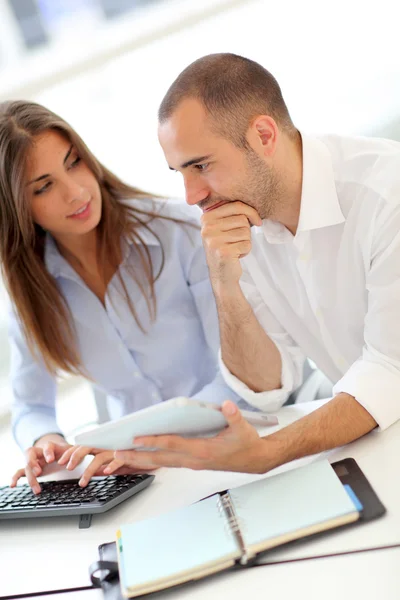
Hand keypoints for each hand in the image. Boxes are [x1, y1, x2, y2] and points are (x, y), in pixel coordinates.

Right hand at [10, 437, 71, 493]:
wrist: (60, 451)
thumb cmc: (67, 452)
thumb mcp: (72, 451)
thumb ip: (76, 454)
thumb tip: (82, 462)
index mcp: (51, 446)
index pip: (47, 446)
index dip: (48, 452)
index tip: (50, 460)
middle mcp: (39, 452)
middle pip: (31, 454)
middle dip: (33, 463)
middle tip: (39, 472)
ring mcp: (34, 460)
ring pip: (26, 465)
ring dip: (30, 477)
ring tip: (37, 489)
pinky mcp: (30, 468)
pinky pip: (20, 472)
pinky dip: (16, 478)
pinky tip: (13, 485)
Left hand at [58, 445, 157, 486]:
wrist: (154, 451)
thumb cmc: (135, 457)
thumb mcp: (116, 463)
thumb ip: (105, 466)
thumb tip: (94, 473)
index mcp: (103, 446)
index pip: (83, 446)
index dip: (71, 453)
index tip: (61, 462)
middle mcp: (108, 446)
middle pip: (87, 447)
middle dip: (75, 457)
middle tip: (66, 468)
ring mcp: (117, 450)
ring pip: (99, 458)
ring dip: (88, 470)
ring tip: (82, 482)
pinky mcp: (129, 454)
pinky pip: (118, 460)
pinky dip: (112, 466)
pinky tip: (106, 473)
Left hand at [114, 401, 268, 473]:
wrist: (255, 460)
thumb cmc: (246, 443)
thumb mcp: (243, 428)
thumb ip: (233, 416)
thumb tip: (226, 406)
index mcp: (203, 451)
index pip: (173, 445)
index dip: (154, 441)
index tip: (137, 438)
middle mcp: (194, 460)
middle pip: (161, 459)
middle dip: (138, 456)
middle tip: (117, 452)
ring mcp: (192, 463)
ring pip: (162, 462)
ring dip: (141, 459)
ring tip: (122, 455)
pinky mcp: (192, 463)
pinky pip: (168, 462)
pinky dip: (153, 459)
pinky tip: (142, 455)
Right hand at [201, 201, 261, 289]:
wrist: (222, 274)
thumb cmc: (227, 246)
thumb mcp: (224, 226)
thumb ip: (233, 212)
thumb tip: (256, 202)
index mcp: (206, 217)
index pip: (236, 206)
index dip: (251, 212)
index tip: (257, 221)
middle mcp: (207, 228)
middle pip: (242, 219)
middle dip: (246, 231)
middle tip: (236, 240)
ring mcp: (213, 240)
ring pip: (246, 232)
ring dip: (245, 241)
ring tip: (234, 248)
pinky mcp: (223, 252)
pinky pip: (247, 244)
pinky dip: (246, 250)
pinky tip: (236, 255)